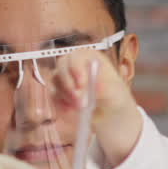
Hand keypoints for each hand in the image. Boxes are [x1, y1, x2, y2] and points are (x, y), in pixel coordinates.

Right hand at [50, 48, 142, 165]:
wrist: (108, 112)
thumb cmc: (114, 97)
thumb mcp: (114, 92)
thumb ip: (104, 86)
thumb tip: (93, 85)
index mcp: (90, 57)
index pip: (77, 56)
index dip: (76, 68)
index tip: (82, 85)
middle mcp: (74, 64)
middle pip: (61, 66)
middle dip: (69, 85)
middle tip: (80, 103)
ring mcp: (64, 77)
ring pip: (55, 82)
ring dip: (66, 97)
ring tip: (81, 109)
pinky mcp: (58, 91)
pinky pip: (53, 96)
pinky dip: (61, 105)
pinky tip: (72, 111)